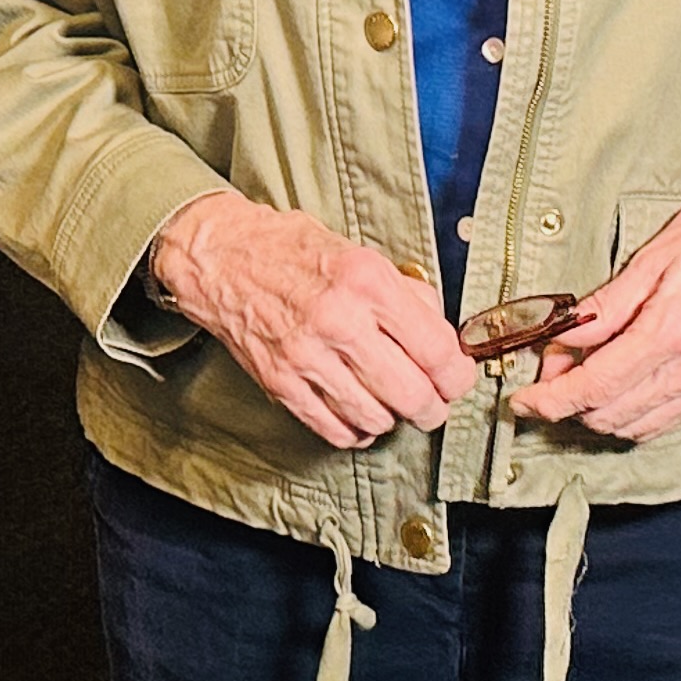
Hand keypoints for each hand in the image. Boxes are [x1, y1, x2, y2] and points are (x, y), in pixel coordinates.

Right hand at [151, 190, 478, 448]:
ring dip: (392, 417)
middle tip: (433, 402)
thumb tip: (443, 338)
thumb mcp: (362, 254)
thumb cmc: (292, 251)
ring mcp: (307, 356)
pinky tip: (358, 411)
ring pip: (376, 418)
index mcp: (367, 281)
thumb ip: (406, 295)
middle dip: (432, 407)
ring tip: (389, 399)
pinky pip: (334, 429)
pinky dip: (356, 429)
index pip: (435, 349)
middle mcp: (339, 320)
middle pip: (411, 395)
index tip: (458, 377)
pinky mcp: (281, 383)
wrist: (221, 258)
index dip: (457, 374)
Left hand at [510, 176, 680, 443]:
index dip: (552, 399)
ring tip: (576, 371)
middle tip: (548, 366)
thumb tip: (563, 337)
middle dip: (566, 400)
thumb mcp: (652, 257)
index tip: (523, 399)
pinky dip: (622, 413)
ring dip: (592, 410)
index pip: (598, 385)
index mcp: (672, 329)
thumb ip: (606, 306)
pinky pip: (654, 422)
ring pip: (628, 426)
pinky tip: (610, 384)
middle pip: (608, 414)